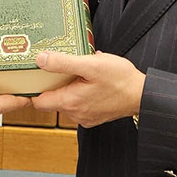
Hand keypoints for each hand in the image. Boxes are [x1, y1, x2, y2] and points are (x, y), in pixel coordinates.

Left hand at [28, 51, 145, 128]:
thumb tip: (40, 59)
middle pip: (52, 100)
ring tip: (82, 73)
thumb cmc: (120, 79)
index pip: (37, 101)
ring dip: (70, 88)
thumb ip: (64, 63)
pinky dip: (81, 94)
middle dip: (55, 84)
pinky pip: (79, 105)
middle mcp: (74, 114)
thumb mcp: (91, 64)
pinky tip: (92, 83)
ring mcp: (84, 117)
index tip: (35, 76)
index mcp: (69, 102)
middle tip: (62, 67)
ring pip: (66, 102)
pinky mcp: (94, 117)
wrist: (142, 94)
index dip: (34, 88)